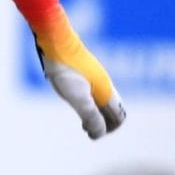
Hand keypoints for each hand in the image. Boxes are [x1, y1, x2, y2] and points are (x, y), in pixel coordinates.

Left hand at [35, 23, 125, 139]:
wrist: (55, 40)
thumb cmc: (66, 68)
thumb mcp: (77, 97)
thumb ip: (90, 115)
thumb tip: (100, 133)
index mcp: (107, 91)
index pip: (119, 116)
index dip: (110, 129)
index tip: (93, 134)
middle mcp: (105, 83)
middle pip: (113, 110)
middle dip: (104, 123)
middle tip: (88, 130)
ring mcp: (96, 76)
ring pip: (104, 100)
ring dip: (97, 114)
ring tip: (82, 122)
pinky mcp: (85, 71)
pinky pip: (94, 91)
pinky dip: (90, 103)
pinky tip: (75, 101)